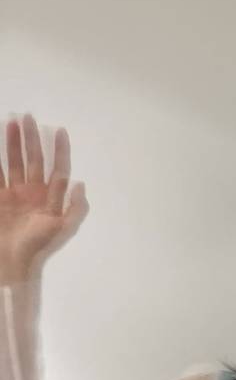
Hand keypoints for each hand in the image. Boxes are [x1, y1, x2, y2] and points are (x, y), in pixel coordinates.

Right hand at [0, 113, 88, 274]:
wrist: (11, 263)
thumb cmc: (39, 246)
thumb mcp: (64, 229)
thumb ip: (76, 208)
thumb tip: (80, 183)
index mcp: (51, 198)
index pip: (58, 169)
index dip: (60, 151)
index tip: (60, 130)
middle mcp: (33, 193)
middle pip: (33, 160)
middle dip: (31, 139)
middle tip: (27, 117)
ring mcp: (13, 194)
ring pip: (14, 162)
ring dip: (13, 143)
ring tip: (11, 122)